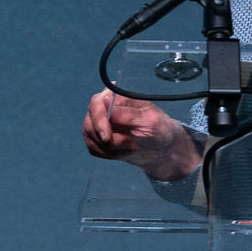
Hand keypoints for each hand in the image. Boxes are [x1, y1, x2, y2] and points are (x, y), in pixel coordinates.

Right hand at [82, 88, 200, 180]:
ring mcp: (99, 123)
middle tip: (129, 144)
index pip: (97, 104)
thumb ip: (129, 114)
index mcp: (118, 97)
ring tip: (132, 147)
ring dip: (111, 148)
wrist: (161, 148)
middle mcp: (104, 108)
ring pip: (90, 137)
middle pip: (90, 122)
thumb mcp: (150, 120)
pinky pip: (93, 148)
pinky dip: (109, 154)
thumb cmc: (159, 129)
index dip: (99, 120)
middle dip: (108, 140)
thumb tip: (108, 107)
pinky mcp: (97, 138)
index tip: (107, 137)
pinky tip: (124, 151)